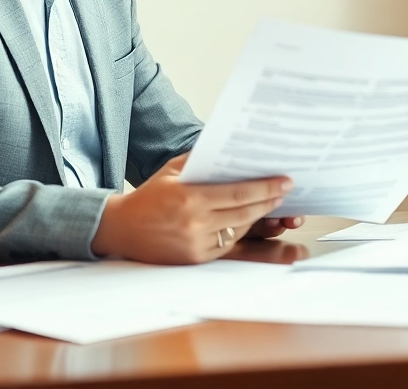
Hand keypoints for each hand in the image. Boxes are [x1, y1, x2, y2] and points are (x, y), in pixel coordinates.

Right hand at [90, 153, 292, 263]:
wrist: (122, 229)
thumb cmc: (149, 196)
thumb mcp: (172, 171)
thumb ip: (201, 160)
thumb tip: (230, 149)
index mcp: (191, 198)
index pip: (240, 193)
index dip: (266, 188)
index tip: (285, 181)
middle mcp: (196, 223)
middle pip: (246, 212)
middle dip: (270, 201)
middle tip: (286, 191)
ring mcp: (197, 243)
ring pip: (239, 229)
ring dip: (259, 217)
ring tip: (273, 204)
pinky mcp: (196, 258)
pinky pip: (227, 244)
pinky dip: (240, 231)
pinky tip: (249, 220)